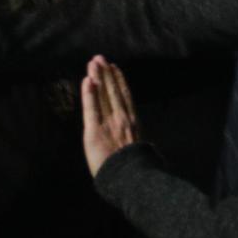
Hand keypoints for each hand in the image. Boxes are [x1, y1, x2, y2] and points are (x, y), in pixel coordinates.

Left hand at [81, 55, 138, 176]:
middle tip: (100, 58)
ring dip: (98, 77)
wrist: (131, 179)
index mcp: (133, 123)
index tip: (115, 68)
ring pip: (103, 95)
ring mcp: (109, 123)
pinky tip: (87, 80)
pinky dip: (89, 93)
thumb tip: (150, 148)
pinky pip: (91, 108)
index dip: (119, 81)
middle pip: (113, 91)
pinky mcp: (94, 131)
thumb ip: (144, 146)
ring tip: (94, 63)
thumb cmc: (138, 171)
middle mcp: (122, 118)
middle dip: (106, 73)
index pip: (125, 97)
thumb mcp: (145, 154)